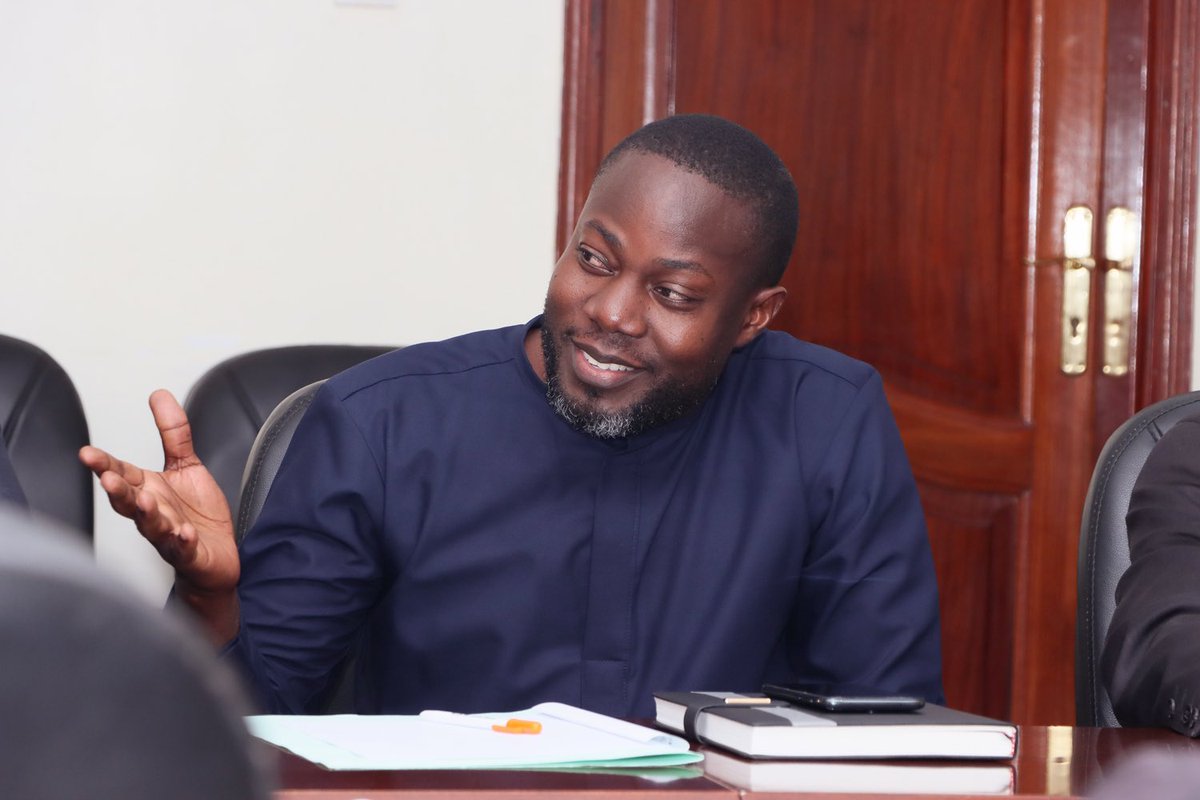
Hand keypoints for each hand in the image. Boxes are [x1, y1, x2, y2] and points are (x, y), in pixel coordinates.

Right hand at [80, 390, 239, 640]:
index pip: (121, 474)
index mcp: (148, 490)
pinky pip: (182, 548)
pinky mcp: (188, 553)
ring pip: (151, 525)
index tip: (87, 453)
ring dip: (147, 514)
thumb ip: (173, 432)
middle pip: (128, 501)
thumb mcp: (186, 465)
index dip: (104, 464)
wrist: (214, 558)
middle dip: (117, 490)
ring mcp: (168, 534)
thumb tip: (159, 395)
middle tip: (108, 477)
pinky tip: (183, 533)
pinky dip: (181, 541)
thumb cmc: (195, 515)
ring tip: (146, 502)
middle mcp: (153, 512)